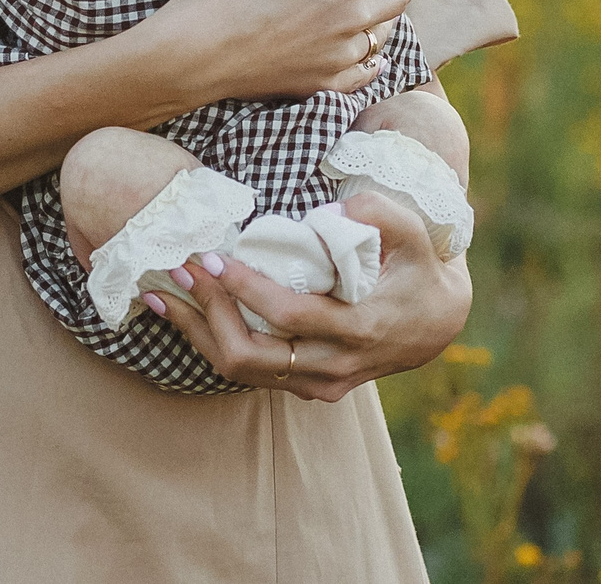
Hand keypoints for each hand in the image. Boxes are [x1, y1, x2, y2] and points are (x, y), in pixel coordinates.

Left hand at [146, 192, 470, 401]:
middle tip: (181, 270)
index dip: (246, 290)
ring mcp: (319, 384)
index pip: (290, 316)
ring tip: (163, 294)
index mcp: (360, 328)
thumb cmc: (419, 268)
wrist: (437, 323)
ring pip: (242, 372)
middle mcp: (335, 366)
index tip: (214, 258)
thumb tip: (328, 213)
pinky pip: (250, 374)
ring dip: (199, 333)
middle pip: (252, 358)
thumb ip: (381, 213)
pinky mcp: (307, 387)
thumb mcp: (415, 233)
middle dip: (208, 314)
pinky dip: (214, 343)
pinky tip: (187, 315)